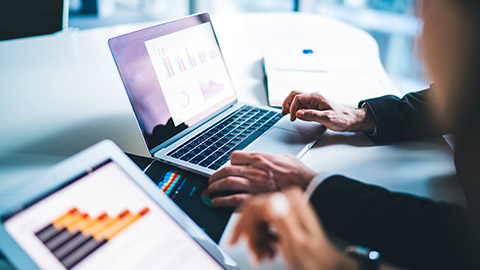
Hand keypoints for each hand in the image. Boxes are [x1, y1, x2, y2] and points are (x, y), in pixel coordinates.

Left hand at [208, 151, 316, 206]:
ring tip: (211, 190)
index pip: (234, 157)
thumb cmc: (299, 174)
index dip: (229, 163)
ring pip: (227, 183)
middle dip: (215, 175)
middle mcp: (254, 170)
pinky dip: (222, 201)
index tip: (228, 167)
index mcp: (260, 158)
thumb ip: (270, 158)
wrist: (308, 186)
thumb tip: (265, 159)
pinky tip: (217, 202)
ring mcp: (254, 185)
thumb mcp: (284, 158)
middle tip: (211, 180)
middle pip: (226, 170)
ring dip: (215, 187)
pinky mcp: (256, 199)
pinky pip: (233, 199)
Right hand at [230, 188, 357, 269]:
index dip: (242, 225)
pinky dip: (262, 241)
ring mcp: (285, 206)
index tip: (235, 241)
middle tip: (255, 254)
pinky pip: (263, 225)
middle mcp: (286, 199)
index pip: (253, 207)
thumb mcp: (296, 241)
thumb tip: (272, 200)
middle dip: (251, 237)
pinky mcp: (283, 215)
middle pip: (253, 214)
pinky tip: (269, 251)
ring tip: (264, 256)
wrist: (325, 266)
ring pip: (256, 221)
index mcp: (288, 200)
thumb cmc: (314, 259)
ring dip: (256, 241)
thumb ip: (284, 219)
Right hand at [281, 90, 375, 132]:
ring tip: (286, 114)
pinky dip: (295, 109)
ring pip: (297, 99)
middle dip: (287, 102)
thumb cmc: (343, 118)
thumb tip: (298, 113)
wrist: (352, 119)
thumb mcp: (327, 118)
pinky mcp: (315, 106)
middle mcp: (314, 97)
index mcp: (317, 97)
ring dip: (290, 105)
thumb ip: (312, 115)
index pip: (298, 98)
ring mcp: (314, 101)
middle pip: (295, 94)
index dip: (292, 107)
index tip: (293, 118)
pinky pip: (302, 105)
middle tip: (283, 112)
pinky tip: (295, 115)